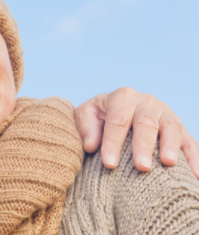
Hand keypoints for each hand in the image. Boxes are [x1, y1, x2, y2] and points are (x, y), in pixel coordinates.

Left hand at [74, 87, 198, 178]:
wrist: (114, 111)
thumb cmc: (98, 118)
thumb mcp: (86, 116)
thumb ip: (86, 127)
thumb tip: (92, 146)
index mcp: (122, 97)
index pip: (117, 120)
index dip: (113, 142)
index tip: (109, 164)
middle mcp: (146, 102)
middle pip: (146, 122)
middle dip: (143, 145)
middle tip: (141, 167)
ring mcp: (166, 113)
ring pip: (171, 127)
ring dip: (171, 146)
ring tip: (168, 163)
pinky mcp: (179, 128)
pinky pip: (190, 141)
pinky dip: (194, 158)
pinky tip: (195, 176)